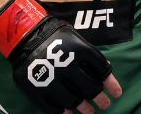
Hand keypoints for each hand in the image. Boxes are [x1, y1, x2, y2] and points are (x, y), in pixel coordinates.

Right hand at [0, 0, 122, 112]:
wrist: (23, 36)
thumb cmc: (54, 36)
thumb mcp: (75, 38)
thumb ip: (89, 54)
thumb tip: (105, 71)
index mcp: (79, 49)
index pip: (101, 69)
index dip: (111, 83)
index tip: (117, 93)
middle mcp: (67, 65)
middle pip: (90, 88)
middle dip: (100, 98)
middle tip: (104, 104)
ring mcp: (51, 78)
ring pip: (74, 101)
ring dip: (84, 108)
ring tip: (89, 111)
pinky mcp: (36, 89)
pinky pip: (53, 107)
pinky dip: (64, 113)